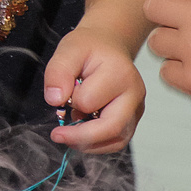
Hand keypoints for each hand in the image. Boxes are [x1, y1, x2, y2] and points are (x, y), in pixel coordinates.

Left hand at [41, 26, 144, 151]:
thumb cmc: (89, 48)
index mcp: (119, 74)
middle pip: (112, 128)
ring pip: (117, 140)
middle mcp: (134, 95)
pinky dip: (97, 143)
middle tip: (56, 135)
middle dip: (81, 137)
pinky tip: (80, 134)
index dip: (71, 101)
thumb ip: (58, 72)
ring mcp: (136, 110)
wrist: (108, 47)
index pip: (90, 102)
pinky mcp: (132, 120)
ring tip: (67, 135)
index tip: (61, 93)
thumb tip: (55, 100)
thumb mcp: (68, 50)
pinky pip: (116, 140)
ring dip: (88, 144)